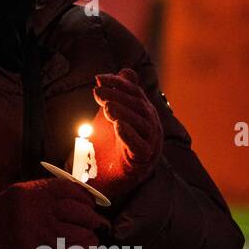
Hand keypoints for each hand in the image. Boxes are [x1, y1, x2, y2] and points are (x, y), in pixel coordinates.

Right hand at [0, 177, 109, 248]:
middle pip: (80, 213)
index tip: (91, 205)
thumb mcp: (18, 195)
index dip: (86, 198)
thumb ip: (44, 194)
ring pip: (79, 236)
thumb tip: (75, 199)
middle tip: (99, 226)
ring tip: (93, 242)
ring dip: (91, 240)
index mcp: (34, 192)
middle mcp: (39, 210)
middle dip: (94, 221)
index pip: (71, 190)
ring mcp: (39, 233)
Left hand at [88, 68, 163, 200]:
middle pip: (139, 107)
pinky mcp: (142, 162)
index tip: (98, 79)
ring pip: (142, 125)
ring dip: (124, 113)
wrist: (107, 178)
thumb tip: (126, 70)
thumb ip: (119, 93)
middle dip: (118, 97)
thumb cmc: (113, 144)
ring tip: (107, 107)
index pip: (134, 93)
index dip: (118, 84)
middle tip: (97, 92)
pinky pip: (140, 148)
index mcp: (143, 113)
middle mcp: (150, 126)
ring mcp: (150, 144)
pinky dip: (130, 136)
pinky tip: (118, 126)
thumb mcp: (113, 114)